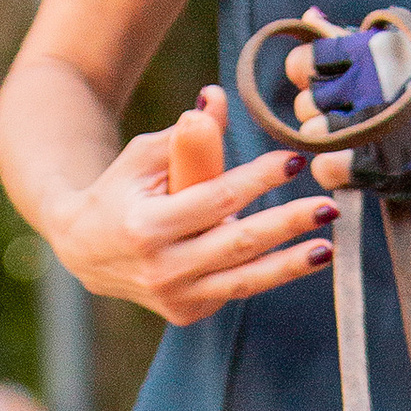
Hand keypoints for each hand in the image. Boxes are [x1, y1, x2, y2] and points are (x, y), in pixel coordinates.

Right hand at [45, 85, 328, 324]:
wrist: (83, 249)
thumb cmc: (120, 191)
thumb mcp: (145, 156)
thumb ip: (188, 134)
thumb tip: (219, 97)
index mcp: (146, 226)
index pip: (216, 200)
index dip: (257, 180)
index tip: (293, 161)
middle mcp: (160, 269)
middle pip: (238, 243)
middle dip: (288, 224)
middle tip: (327, 207)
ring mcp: (174, 297)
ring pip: (245, 280)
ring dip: (291, 264)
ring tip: (327, 247)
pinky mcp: (184, 312)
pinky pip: (235, 289)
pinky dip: (266, 273)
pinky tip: (296, 257)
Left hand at [287, 25, 410, 201]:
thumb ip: (361, 34)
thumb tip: (311, 16)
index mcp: (370, 50)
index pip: (304, 61)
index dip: (313, 77)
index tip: (334, 88)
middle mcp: (361, 83)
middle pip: (306, 102)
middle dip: (324, 112)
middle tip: (356, 120)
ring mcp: (365, 125)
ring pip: (311, 135)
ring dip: (330, 142)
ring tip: (362, 143)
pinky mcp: (372, 164)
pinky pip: (324, 169)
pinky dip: (336, 171)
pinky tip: (360, 166)